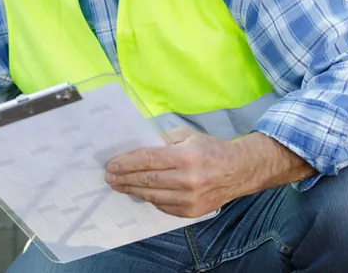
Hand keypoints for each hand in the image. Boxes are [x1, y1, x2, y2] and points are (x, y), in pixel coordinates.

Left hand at [104, 127, 245, 217]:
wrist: (239, 171)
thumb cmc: (211, 149)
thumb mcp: (187, 136)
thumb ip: (163, 141)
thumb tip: (137, 147)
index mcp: (186, 156)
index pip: (149, 160)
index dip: (127, 162)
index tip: (111, 164)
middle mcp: (188, 179)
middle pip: (147, 179)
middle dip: (124, 178)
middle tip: (109, 176)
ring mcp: (190, 198)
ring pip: (152, 195)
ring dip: (132, 190)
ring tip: (118, 185)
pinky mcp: (192, 211)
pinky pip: (163, 206)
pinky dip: (150, 198)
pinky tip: (140, 192)